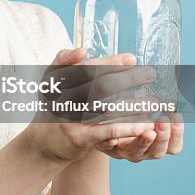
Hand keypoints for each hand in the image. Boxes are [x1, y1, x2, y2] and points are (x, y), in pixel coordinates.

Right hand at [25, 48, 157, 163]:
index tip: (132, 59)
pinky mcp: (79, 139)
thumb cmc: (54, 108)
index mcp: (55, 80)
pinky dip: (127, 127)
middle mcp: (61, 99)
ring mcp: (69, 120)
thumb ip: (65, 63)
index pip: (87, 68)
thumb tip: (84, 50)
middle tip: (150, 74)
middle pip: (99, 86)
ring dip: (133, 104)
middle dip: (127, 79)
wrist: (41, 144)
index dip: (110, 63)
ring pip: (106, 108)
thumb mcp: (51, 83)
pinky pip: (108, 131)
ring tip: (153, 100)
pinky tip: (143, 125)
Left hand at [95, 112, 184, 161]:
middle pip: (157, 152)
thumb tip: (156, 78)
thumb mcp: (143, 112)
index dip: (177, 135)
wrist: (101, 129)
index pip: (173, 147)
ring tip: (148, 131)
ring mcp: (123, 151)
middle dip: (162, 137)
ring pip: (135, 153)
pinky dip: (111, 143)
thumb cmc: (128, 118)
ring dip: (142, 142)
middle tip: (164, 121)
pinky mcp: (105, 146)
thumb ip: (152, 104)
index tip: (177, 116)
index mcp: (154, 145)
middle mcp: (141, 152)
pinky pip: (107, 146)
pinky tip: (113, 138)